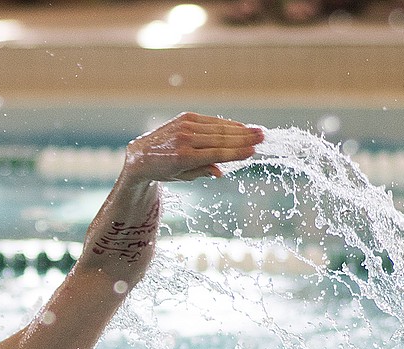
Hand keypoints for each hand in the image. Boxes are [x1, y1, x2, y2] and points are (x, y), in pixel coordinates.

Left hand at [122, 113, 263, 182]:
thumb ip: (202, 172)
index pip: (216, 154)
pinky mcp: (185, 118)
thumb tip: (221, 171)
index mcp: (183, 158)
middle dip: (244, 138)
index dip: (236, 153)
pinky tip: (240, 127)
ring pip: (217, 128)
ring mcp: (185, 126)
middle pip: (220, 139)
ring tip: (257, 131)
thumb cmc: (163, 170)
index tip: (253, 151)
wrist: (140, 154)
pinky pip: (211, 121)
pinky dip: (226, 124)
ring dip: (239, 130)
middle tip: (263, 137)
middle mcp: (184, 140)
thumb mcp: (181, 177)